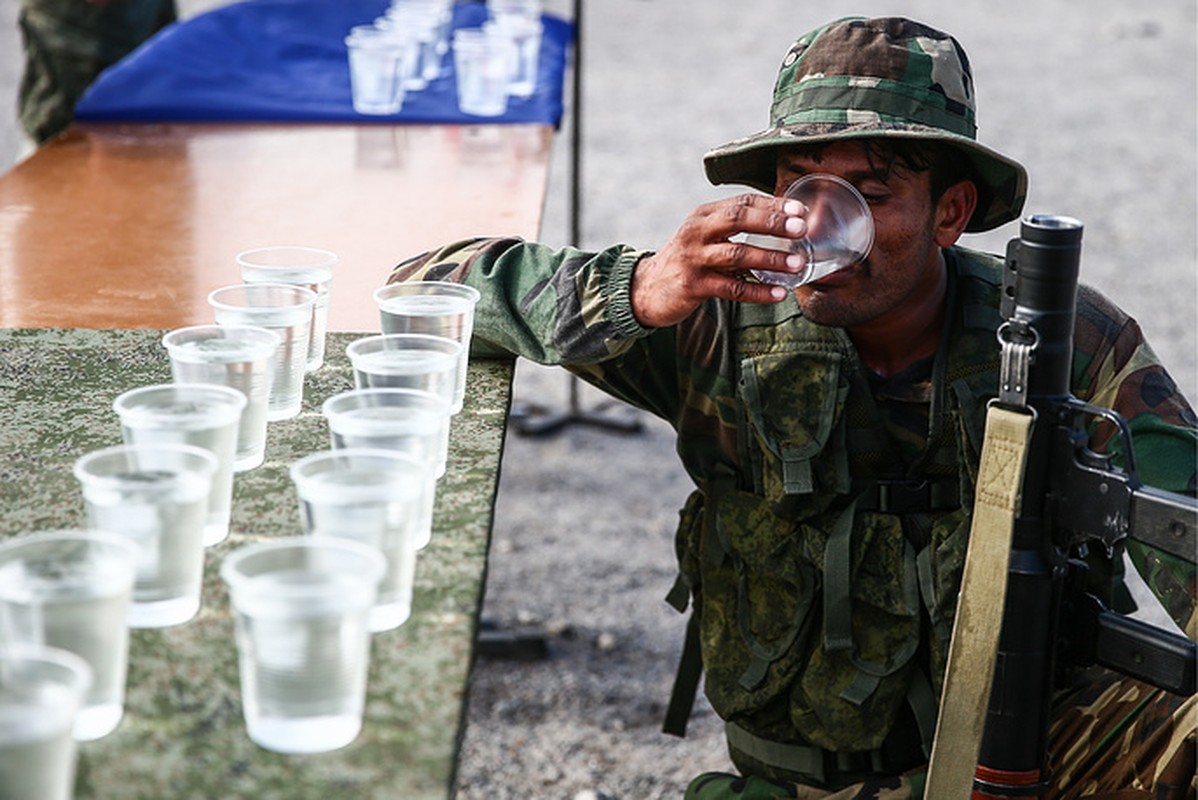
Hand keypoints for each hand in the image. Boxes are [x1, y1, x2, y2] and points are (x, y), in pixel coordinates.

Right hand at [630, 194, 806, 327]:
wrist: (647, 288)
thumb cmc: (687, 261)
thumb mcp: (705, 236)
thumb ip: (734, 229)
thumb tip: (783, 226)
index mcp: (704, 215)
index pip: (741, 202)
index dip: (772, 205)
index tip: (800, 211)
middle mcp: (697, 231)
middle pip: (738, 219)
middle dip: (772, 223)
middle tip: (801, 230)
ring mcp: (694, 258)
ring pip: (737, 254)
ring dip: (770, 259)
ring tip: (796, 264)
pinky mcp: (693, 285)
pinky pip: (731, 287)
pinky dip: (757, 291)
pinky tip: (777, 294)